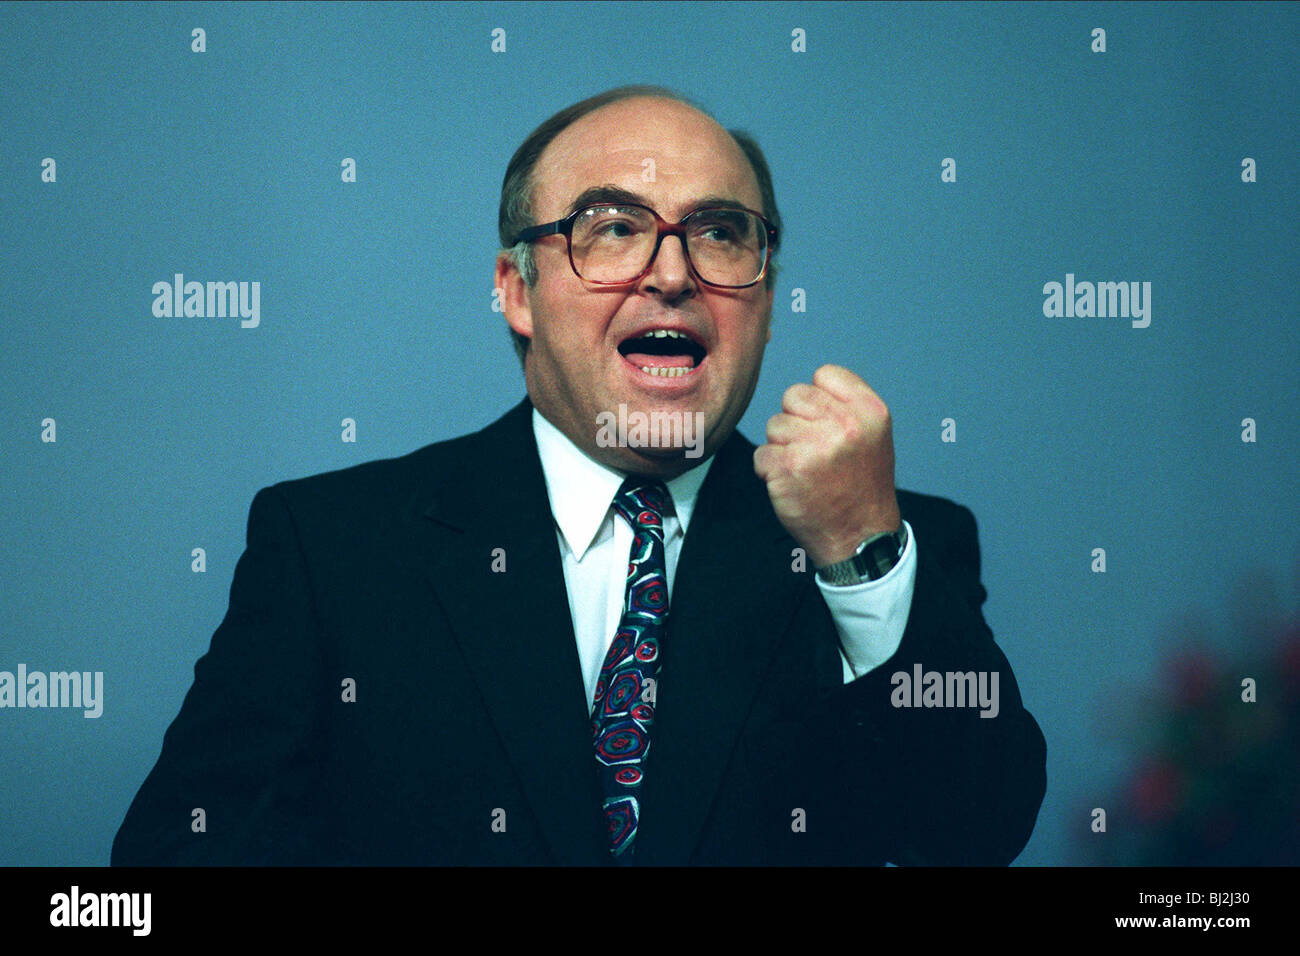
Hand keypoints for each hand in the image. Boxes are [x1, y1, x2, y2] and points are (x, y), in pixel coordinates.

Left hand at [752, 364, 900, 567]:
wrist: (860, 536)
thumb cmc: (861, 484)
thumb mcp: (872, 436)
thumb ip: (845, 405)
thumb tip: (805, 389)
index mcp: (870, 411)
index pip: (825, 374)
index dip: (818, 398)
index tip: (826, 423)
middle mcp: (845, 425)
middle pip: (794, 395)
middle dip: (796, 421)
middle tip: (814, 450)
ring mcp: (815, 446)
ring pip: (774, 425)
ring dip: (782, 447)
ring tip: (806, 470)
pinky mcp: (788, 469)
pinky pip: (761, 454)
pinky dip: (770, 471)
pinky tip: (793, 485)